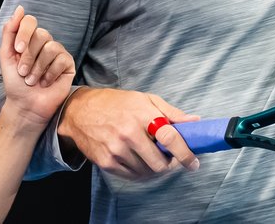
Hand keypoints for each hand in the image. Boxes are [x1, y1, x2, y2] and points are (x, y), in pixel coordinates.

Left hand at [0, 5, 75, 126]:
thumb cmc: (15, 83)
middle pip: (41, 34)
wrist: (25, 105)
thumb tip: (20, 8)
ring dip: (38, 68)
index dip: (24, 33)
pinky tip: (46, 82)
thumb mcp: (6, 55)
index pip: (30, 21)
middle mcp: (45, 43)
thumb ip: (10, 31)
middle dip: (29, 56)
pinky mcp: (68, 64)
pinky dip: (50, 73)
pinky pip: (61, 59)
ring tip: (33, 81)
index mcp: (29, 38)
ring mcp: (58, 52)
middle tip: (23, 73)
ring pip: (51, 47)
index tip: (17, 50)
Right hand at [58, 87, 200, 179]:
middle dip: (169, 164)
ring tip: (151, 156)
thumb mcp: (144, 99)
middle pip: (159, 163)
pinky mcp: (106, 162)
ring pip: (147, 172)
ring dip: (154, 169)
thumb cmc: (115, 103)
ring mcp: (116, 149)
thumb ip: (171, 112)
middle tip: (170, 159)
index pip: (169, 136)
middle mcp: (128, 133)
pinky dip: (140, 172)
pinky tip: (138, 160)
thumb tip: (195, 121)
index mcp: (141, 114)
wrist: (79, 111)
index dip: (185, 153)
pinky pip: (132, 176)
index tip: (193, 163)